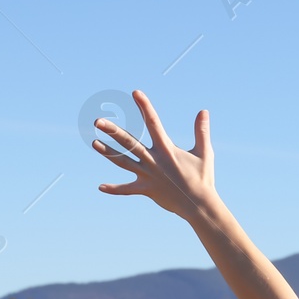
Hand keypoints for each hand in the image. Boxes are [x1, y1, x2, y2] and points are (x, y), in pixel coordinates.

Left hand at [90, 90, 217, 223]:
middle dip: (113, 131)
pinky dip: (115, 189)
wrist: (199, 205)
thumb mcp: (204, 153)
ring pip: (123, 162)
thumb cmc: (203, 178)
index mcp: (166, 149)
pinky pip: (127, 189)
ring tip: (94, 143)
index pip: (153, 123)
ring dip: (108, 153)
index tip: (135, 93)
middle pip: (129, 143)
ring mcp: (148, 175)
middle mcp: (154, 160)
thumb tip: (203, 111)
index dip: (145, 107)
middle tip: (97, 121)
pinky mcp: (146, 190)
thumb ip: (201, 131)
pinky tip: (101, 187)